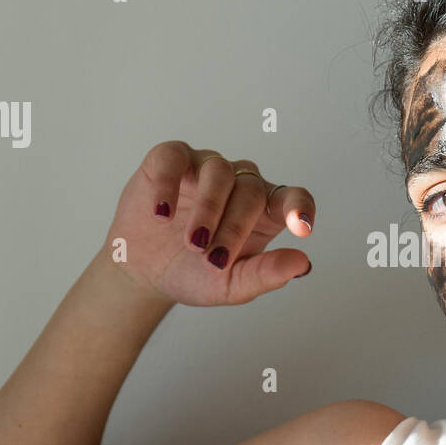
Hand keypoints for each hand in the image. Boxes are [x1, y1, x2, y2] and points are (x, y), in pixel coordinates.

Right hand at [102, 142, 313, 306]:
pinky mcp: (170, 159)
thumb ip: (266, 275)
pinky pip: (175, 159)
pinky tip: (161, 213)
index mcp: (263, 212)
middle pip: (251, 191)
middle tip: (213, 260)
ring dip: (208, 208)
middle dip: (234, 227)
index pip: (293, 198)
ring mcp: (205, 167)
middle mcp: (239, 183)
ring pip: (219, 172)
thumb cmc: (195, 274)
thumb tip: (302, 263)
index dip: (300, 207)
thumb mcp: (231, 285)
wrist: (144, 273)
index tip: (301, 228)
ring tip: (192, 243)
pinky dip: (168, 184)